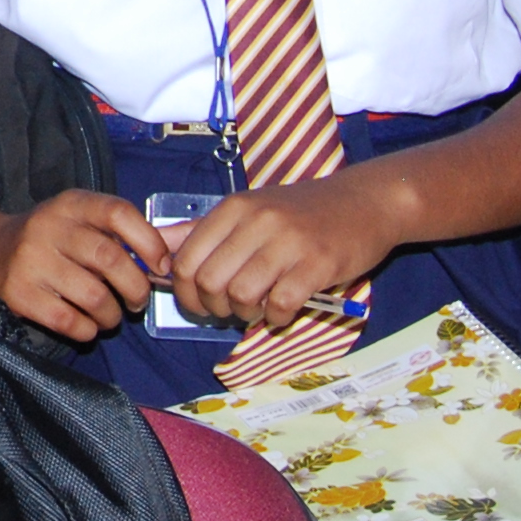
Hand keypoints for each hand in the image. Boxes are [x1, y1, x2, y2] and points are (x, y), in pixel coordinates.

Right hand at [0, 189, 162, 342]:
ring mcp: (29, 260)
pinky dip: (87, 330)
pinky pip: (69, 321)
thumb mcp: (77, 223)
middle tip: (136, 302)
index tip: (160, 267)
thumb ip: (116, 235)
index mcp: (70, 205)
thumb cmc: (50, 243)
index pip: (118, 212)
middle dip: (136, 289)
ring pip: (94, 296)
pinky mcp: (17, 293)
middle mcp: (48, 227)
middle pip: (110, 258)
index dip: (148, 242)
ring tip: (109, 316)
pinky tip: (85, 325)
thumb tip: (165, 263)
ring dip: (112, 315)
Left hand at [161, 176, 402, 331]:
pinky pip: (281, 305)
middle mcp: (256, 222)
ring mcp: (288, 243)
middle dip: (213, 308)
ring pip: (242, 296)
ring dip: (246, 314)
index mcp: (232, 210)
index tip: (198, 302)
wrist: (364, 202)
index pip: (185, 260)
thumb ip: (201, 231)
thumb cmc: (300, 212)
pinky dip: (278, 317)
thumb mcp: (247, 211)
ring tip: (259, 308)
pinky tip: (284, 310)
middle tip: (230, 310)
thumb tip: (157, 248)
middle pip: (209, 282)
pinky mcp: (318, 265)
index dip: (184, 292)